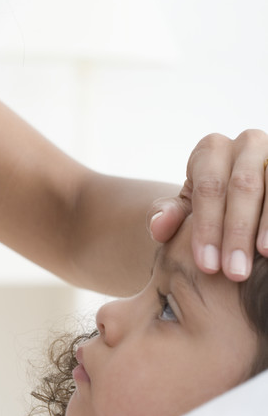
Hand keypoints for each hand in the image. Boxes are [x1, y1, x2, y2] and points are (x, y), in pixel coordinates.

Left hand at [148, 130, 267, 279]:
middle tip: (235, 272)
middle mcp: (247, 143)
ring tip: (264, 255)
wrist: (245, 193)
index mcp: (212, 149)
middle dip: (237, 232)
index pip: (208, 188)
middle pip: (242, 186)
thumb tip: (158, 227)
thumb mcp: (189, 208)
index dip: (207, 227)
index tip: (207, 266)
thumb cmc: (212, 203)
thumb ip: (170, 215)